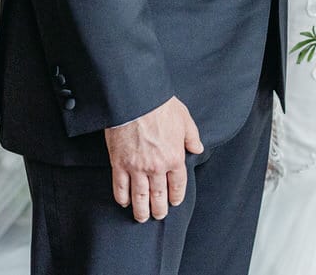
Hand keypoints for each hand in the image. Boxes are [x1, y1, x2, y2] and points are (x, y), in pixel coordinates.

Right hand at [104, 96, 202, 222]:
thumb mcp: (184, 118)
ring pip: (139, 197)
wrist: (135, 99)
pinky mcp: (118, 164)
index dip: (175, 197)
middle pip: (158, 196)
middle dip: (159, 209)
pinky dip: (122, 198)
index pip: (177, 186)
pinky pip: (120, 187)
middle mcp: (157, 167)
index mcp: (175, 158)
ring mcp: (136, 168)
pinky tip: (124, 202)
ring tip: (142, 217)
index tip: (173, 202)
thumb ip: (192, 136)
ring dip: (141, 210)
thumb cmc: (160, 105)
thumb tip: (197, 148)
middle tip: (158, 215)